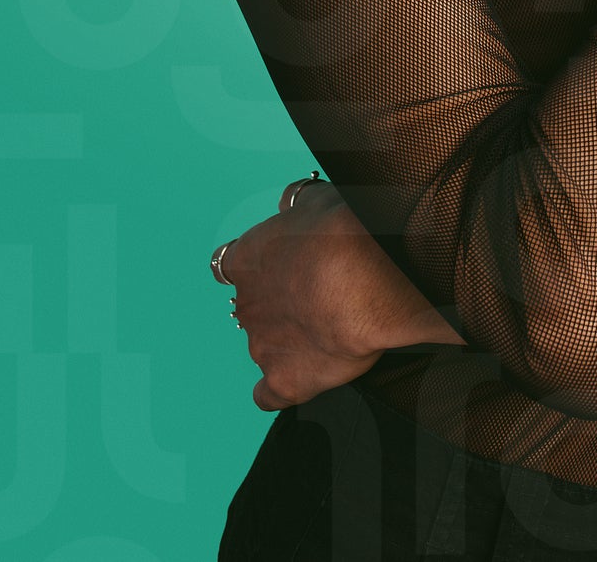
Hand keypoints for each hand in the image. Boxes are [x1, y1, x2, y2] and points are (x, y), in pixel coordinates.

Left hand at [225, 177, 462, 411]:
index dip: (255, 269)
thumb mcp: (318, 200)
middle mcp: (246, 302)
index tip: (278, 268)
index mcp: (247, 258)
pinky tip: (299, 379)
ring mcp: (261, 345)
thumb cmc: (346, 232)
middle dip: (278, 305)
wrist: (368, 279)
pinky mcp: (283, 381)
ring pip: (265, 345)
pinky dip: (280, 388)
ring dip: (288, 340)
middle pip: (251, 307)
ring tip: (329, 331)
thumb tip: (287, 205)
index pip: (228, 267)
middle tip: (318, 296)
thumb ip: (296, 207)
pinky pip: (268, 395)